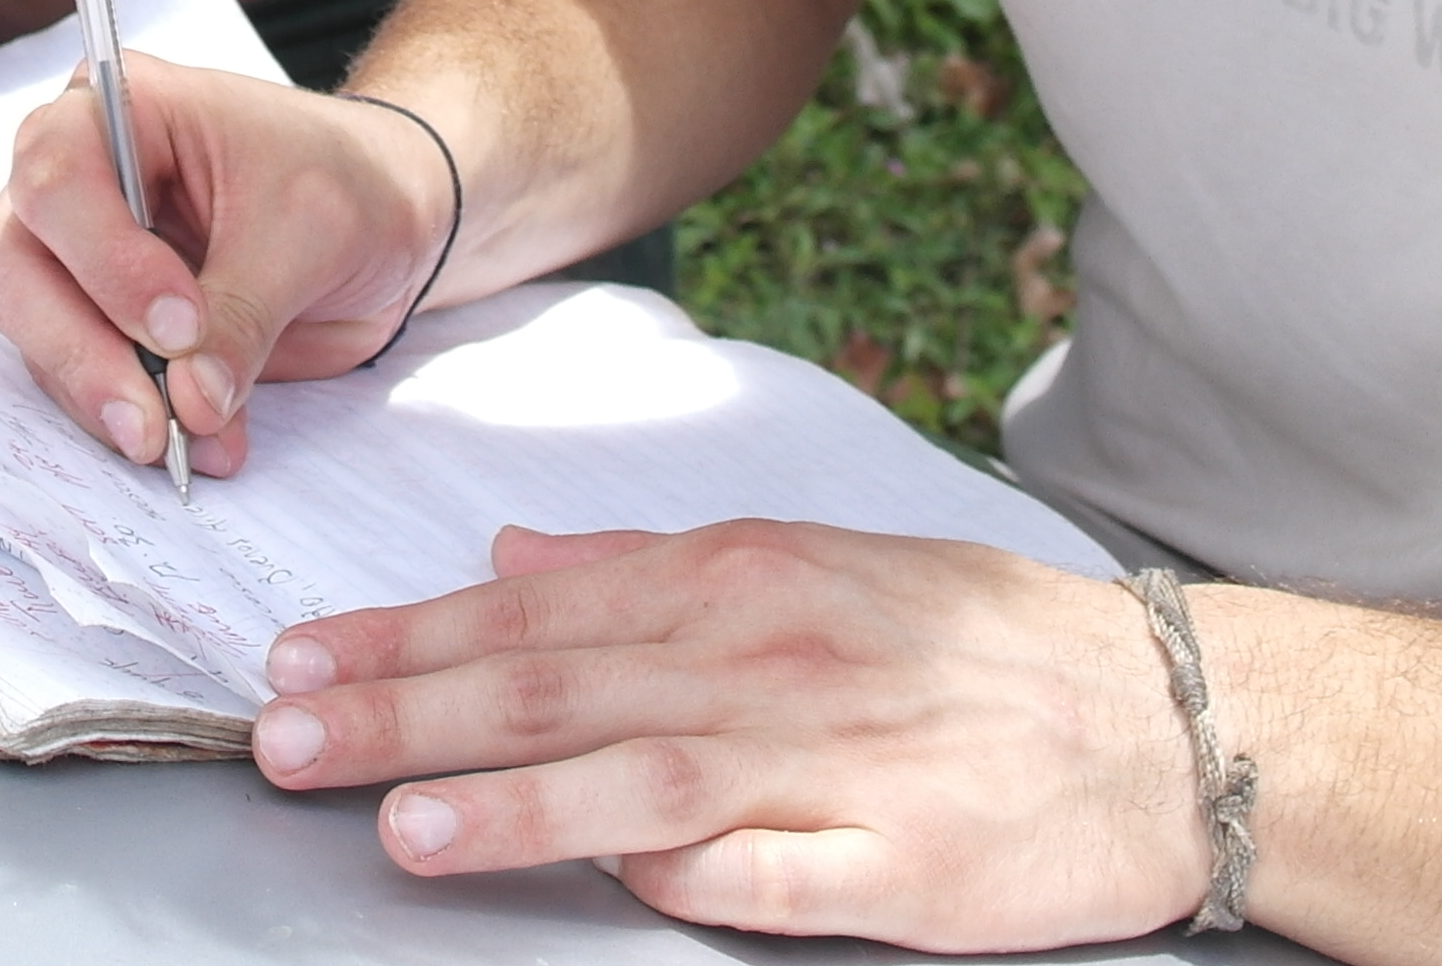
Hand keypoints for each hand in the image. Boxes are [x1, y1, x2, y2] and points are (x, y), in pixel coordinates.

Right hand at [0, 68, 451, 473]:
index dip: (104, 259)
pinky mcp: (105, 325)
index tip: (180, 327)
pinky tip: (206, 445)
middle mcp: (81, 178)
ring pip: (36, 335)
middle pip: (14, 266)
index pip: (57, 178)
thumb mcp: (307, 231)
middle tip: (149, 423)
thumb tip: (189, 404)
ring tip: (186, 445)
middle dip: (77, 351)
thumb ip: (242, 312)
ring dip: (105, 398)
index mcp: (122, 109)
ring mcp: (82, 256)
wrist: (389, 222)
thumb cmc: (345, 183)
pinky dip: (136, 419)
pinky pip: (85, 380)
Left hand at [247, 521, 1210, 944]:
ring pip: (646, 779)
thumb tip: (508, 557)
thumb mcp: (803, 565)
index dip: (403, 640)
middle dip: (407, 714)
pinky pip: (777, 875)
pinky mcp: (901, 865)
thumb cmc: (966, 643)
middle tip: (283, 735)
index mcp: (736, 583)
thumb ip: (644, 565)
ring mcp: (833, 767)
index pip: (531, 611)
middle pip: (559, 688)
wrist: (1158, 714)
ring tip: (402, 821)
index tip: (295, 659)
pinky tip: (617, 885)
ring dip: (516, 802)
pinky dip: (694, 875)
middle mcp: (768, 662)